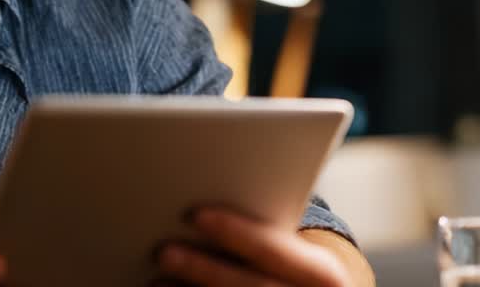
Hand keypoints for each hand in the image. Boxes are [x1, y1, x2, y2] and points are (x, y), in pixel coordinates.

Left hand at [153, 208, 365, 286]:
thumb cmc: (289, 264)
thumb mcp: (292, 246)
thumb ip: (266, 225)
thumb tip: (202, 203)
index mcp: (322, 273)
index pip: (275, 251)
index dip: (236, 232)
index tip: (197, 214)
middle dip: (204, 269)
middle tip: (163, 250)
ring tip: (157, 277)